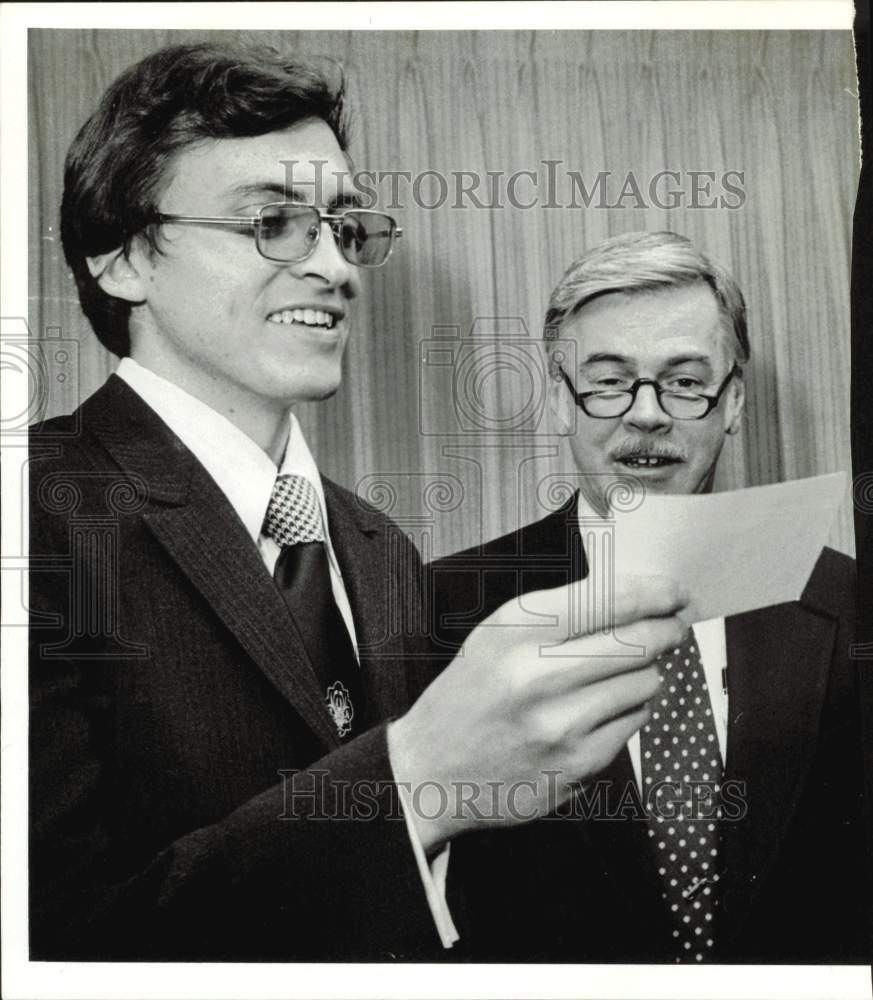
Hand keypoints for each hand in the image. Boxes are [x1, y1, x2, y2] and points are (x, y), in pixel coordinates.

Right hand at [388, 574, 686, 852]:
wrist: (431, 770)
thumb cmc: (470, 694)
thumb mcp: (496, 636)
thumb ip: (559, 614)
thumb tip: (638, 600)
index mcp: (515, 631)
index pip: (610, 599)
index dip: (655, 593)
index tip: (675, 592)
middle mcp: (537, 675)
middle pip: (640, 640)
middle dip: (667, 629)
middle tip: (673, 626)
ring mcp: (560, 724)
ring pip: (645, 682)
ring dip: (645, 672)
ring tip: (620, 673)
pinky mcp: (577, 765)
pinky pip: (634, 722)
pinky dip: (629, 710)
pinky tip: (600, 709)